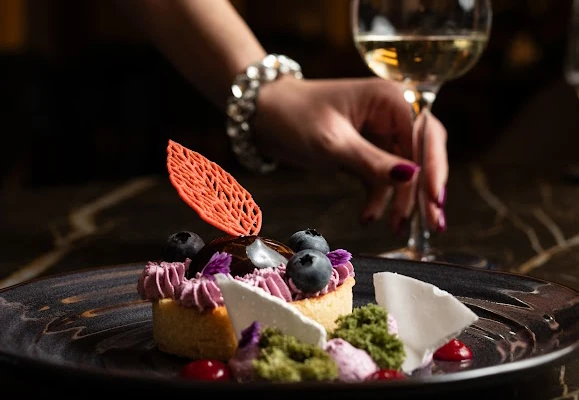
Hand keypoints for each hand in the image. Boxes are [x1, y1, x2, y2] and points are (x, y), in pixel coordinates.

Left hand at [253, 76, 447, 233]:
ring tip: (394, 228)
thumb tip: (411, 176)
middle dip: (424, 190)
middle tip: (433, 225)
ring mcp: (380, 134)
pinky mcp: (367, 152)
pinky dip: (379, 198)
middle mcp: (392, 114)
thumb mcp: (332, 142)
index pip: (424, 135)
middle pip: (422, 154)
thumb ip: (371, 160)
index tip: (435, 202)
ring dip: (401, 200)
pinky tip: (367, 217)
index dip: (433, 169)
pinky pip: (382, 178)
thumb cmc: (294, 116)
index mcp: (390, 98)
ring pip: (404, 171)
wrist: (263, 117)